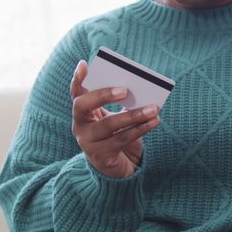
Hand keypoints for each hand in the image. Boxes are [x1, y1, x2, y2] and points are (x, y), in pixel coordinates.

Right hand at [70, 60, 159, 178]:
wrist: (117, 167)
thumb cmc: (117, 135)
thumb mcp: (115, 117)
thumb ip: (122, 104)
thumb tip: (141, 89)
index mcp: (82, 111)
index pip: (76, 92)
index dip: (77, 78)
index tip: (84, 64)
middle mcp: (79, 125)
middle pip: (83, 105)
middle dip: (102, 95)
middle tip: (125, 90)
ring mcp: (88, 142)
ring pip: (109, 125)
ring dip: (134, 115)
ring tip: (153, 108)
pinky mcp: (101, 156)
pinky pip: (122, 139)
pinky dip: (141, 129)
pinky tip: (155, 121)